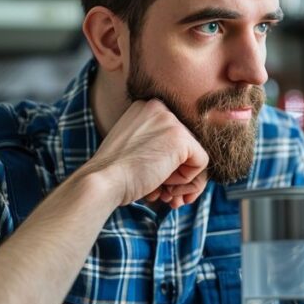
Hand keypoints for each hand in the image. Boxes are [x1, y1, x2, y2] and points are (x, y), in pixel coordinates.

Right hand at [87, 99, 208, 207]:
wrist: (102, 182)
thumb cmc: (114, 174)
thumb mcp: (135, 150)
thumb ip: (158, 148)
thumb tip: (190, 164)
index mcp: (146, 108)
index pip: (174, 138)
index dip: (170, 166)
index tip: (157, 184)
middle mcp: (159, 107)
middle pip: (187, 147)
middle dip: (178, 177)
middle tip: (165, 196)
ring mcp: (170, 120)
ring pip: (195, 156)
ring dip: (182, 183)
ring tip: (164, 195)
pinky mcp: (181, 138)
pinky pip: (201, 163)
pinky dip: (188, 182)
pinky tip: (165, 185)